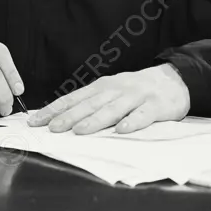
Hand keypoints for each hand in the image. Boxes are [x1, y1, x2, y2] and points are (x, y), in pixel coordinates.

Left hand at [27, 63, 189, 134]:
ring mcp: (136, 96)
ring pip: (113, 109)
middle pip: (90, 104)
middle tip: (52, 128)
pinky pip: (143, 115)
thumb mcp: (112, 91)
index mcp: (102, 87)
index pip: (73, 98)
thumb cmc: (136, 90)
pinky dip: (133, 122)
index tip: (35, 121)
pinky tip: (122, 130)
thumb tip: (61, 119)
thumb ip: (91, 103)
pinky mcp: (156, 106)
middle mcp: (116, 89)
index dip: (54, 109)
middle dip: (69, 116)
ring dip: (95, 120)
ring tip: (79, 131)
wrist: (175, 79)